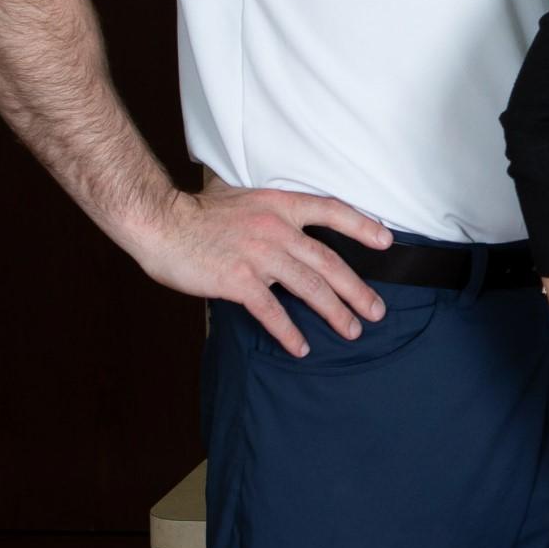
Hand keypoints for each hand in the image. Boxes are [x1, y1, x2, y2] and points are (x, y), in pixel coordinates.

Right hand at [124, 175, 392, 356]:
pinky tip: (301, 347)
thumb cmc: (198, 214)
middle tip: (377, 311)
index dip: (363, 226)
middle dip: (357, 289)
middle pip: (329, 262)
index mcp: (280, 206)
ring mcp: (259, 256)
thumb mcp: (244, 200)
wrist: (161, 222)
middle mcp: (277, 230)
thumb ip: (271, 214)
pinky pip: (272, 311)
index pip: (333, 211)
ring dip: (334, 313)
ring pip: (309, 288)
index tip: (387, 243)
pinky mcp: (238, 280)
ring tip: (351, 331)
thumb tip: (290, 229)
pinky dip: (289, 332)